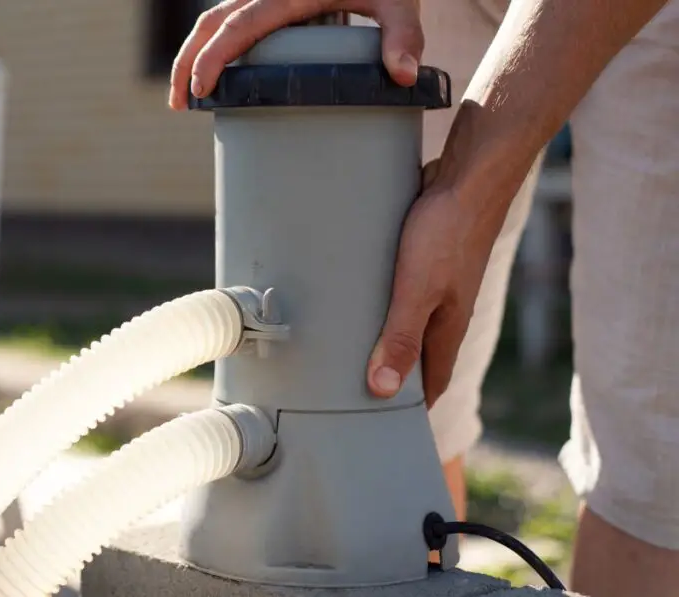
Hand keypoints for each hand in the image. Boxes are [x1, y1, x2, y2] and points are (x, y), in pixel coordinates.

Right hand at [168, 0, 423, 110]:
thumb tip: (403, 76)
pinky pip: (229, 22)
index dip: (214, 56)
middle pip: (210, 23)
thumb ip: (403, 37)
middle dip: (186, 62)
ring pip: (212, 21)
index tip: (200, 88)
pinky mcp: (269, 3)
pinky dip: (210, 48)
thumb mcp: (400, 2)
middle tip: (179, 105)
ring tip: (183, 99)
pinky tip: (212, 78)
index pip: (238, 25)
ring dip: (191, 56)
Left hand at [366, 160, 509, 406]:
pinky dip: (381, 305)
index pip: (429, 384)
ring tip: (345, 351)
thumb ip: (401, 338)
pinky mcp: (424, 260)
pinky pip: (401, 294)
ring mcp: (436, 285)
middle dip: (391, 377)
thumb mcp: (418, 290)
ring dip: (385, 339)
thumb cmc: (446, 233)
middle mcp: (445, 312)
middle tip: (352, 393)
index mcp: (447, 329)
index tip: (383, 429)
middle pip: (417, 357)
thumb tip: (381, 390)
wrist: (468, 178)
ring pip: (408, 323)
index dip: (409, 409)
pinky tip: (355, 300)